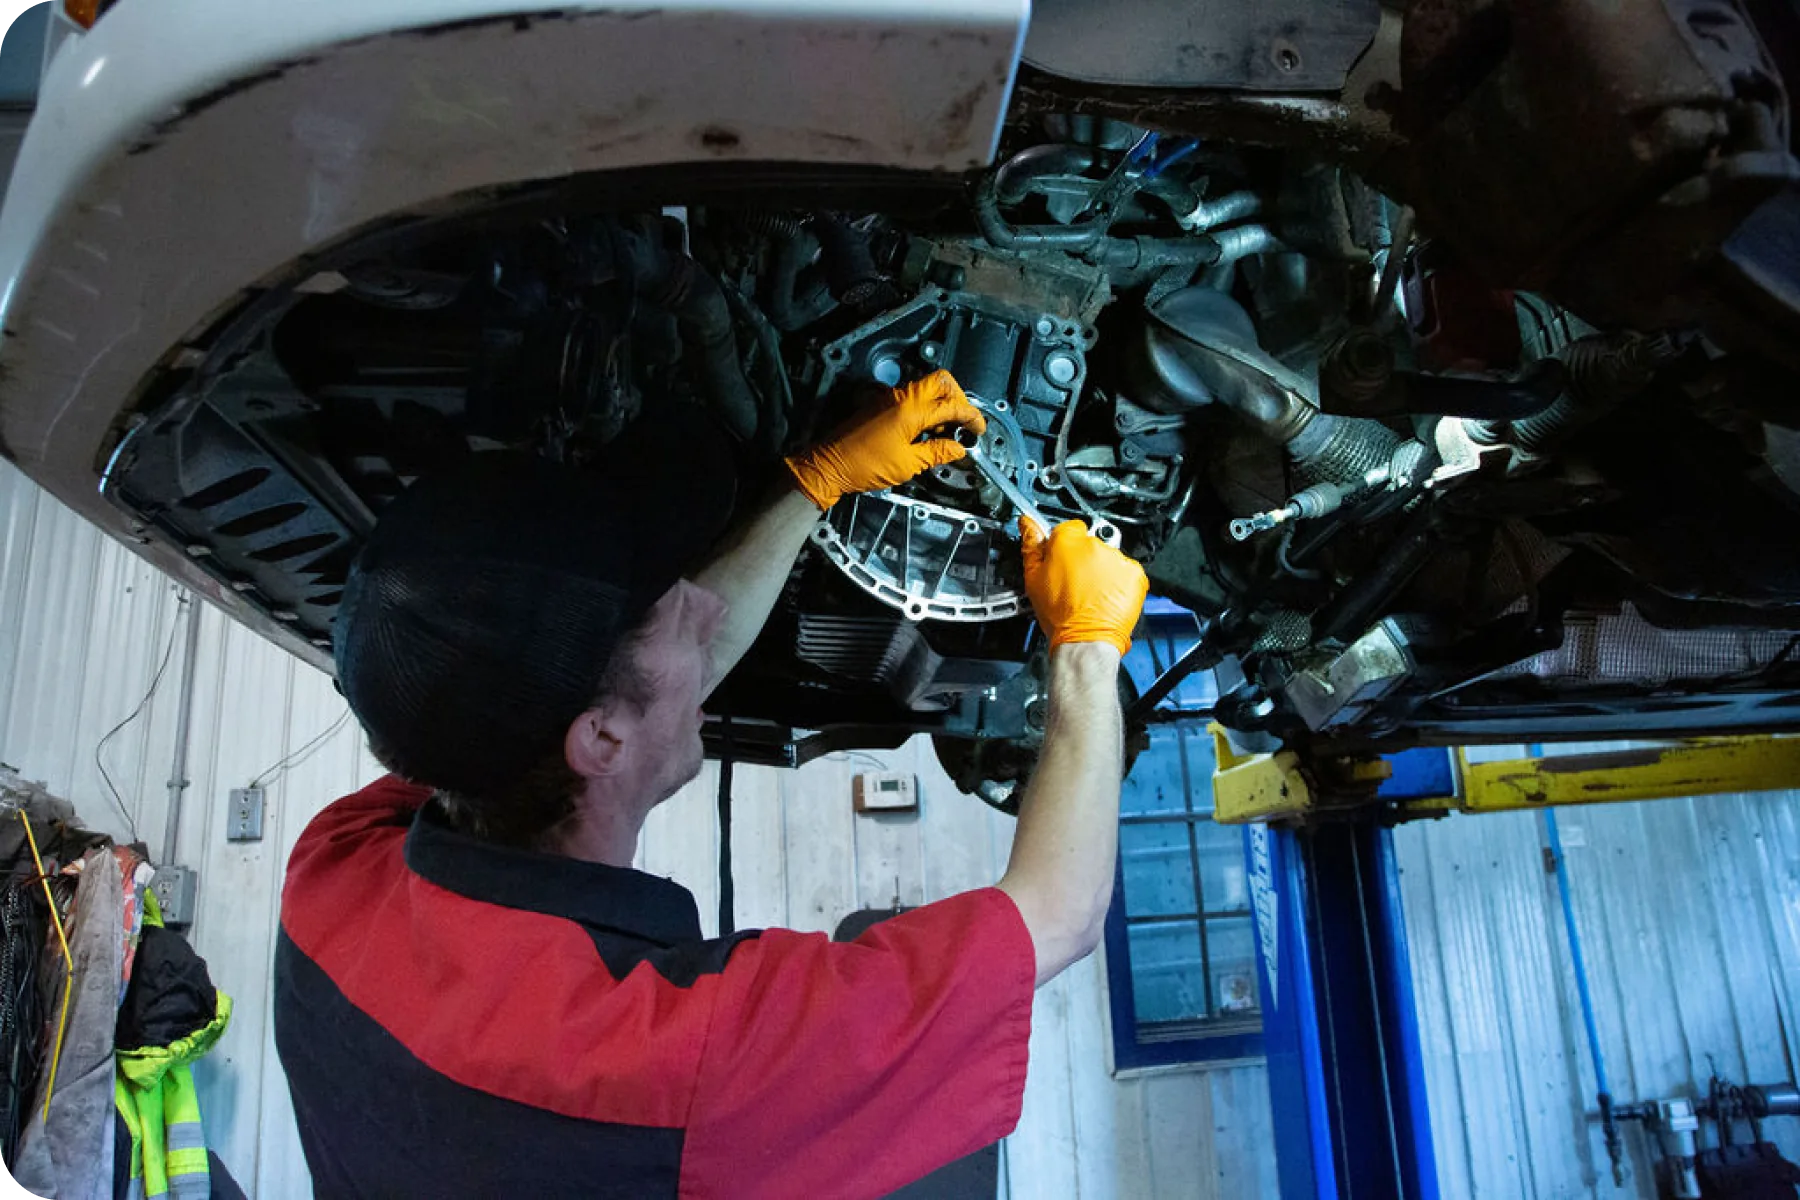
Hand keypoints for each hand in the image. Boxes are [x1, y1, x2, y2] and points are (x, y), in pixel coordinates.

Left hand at [784, 371, 986, 510]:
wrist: (830, 465)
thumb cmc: (862, 465)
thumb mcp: (907, 464)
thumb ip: (937, 452)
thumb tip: (957, 448)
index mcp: (911, 410)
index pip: (952, 405)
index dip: (971, 416)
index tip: (978, 428)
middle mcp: (900, 397)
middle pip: (942, 382)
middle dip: (959, 398)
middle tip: (964, 421)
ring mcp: (889, 398)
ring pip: (926, 388)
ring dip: (941, 404)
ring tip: (944, 431)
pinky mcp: (880, 404)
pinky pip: (910, 397)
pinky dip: (924, 408)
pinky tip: (924, 430)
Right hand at [1021, 517, 1148, 656]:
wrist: (1086, 640)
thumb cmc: (1059, 614)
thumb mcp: (1033, 579)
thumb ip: (1031, 546)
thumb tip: (1027, 523)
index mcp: (1067, 541)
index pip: (1067, 529)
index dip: (1063, 546)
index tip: (1062, 561)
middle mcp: (1094, 544)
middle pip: (1088, 544)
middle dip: (1082, 559)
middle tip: (1074, 584)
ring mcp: (1116, 558)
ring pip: (1107, 558)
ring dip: (1101, 571)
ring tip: (1091, 594)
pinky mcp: (1134, 573)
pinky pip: (1125, 571)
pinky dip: (1119, 582)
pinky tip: (1106, 597)